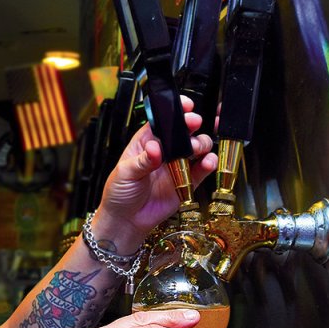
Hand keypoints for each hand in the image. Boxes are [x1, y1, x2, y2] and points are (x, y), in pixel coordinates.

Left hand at [91, 96, 216, 248]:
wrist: (126, 221)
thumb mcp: (125, 172)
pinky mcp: (187, 183)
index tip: (185, 106)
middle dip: (191, 125)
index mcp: (146, 142)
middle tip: (193, 124)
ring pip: (197, 148)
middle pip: (183, 132)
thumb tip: (155, 148)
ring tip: (196, 149)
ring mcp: (177, 166)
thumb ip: (143, 160)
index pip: (163, 122)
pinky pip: (201, 170)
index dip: (175, 112)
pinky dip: (208, 164)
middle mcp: (164, 152)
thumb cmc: (119, 193)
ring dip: (201, 144)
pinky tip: (207, 162)